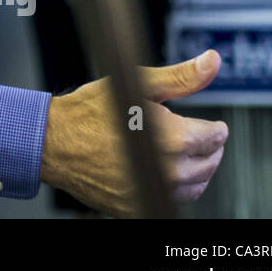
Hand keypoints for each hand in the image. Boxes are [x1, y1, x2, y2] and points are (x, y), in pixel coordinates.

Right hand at [39, 50, 228, 216]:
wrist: (54, 140)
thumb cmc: (90, 111)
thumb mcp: (138, 84)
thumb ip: (181, 77)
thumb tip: (212, 62)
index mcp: (175, 139)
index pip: (217, 137)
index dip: (213, 126)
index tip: (206, 123)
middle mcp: (169, 172)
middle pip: (210, 163)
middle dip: (206, 147)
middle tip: (191, 134)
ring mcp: (154, 194)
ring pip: (195, 187)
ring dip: (194, 169)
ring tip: (179, 152)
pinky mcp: (138, 208)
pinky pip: (171, 202)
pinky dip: (172, 188)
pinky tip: (160, 171)